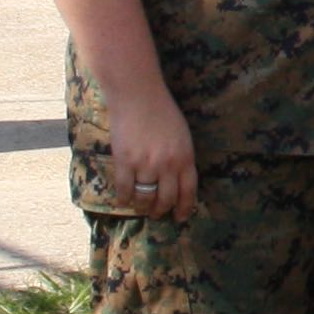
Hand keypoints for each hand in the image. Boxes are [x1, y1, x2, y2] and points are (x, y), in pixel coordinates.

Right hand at [103, 90, 198, 220]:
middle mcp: (168, 165)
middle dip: (162, 210)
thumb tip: (177, 181)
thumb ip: (181, 158)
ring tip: (141, 208)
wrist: (138, 96)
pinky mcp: (125, 162)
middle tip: (157, 214)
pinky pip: (125, 189)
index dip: (184, 208)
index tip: (180, 217)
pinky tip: (125, 200)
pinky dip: (124, 198)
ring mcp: (146, 164)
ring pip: (145, 197)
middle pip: (166, 198)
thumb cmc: (162, 112)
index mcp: (186, 157)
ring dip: (143, 207)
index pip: (188, 191)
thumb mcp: (182, 136)